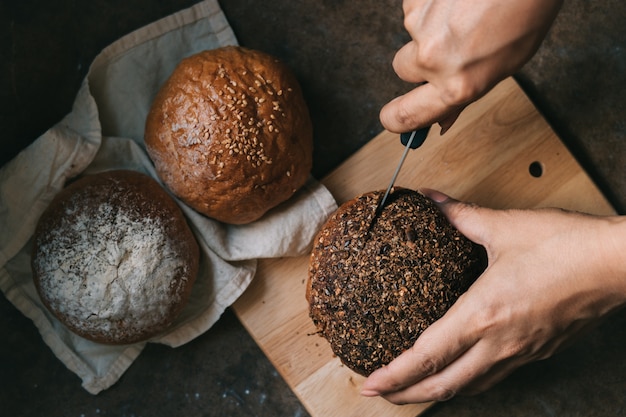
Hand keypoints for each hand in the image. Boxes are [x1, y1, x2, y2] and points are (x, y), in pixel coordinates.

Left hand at [361, 190, 625, 403]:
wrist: (617, 264)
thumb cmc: (563, 245)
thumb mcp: (503, 226)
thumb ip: (459, 215)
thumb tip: (430, 199)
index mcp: (483, 314)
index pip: (426, 355)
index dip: (394, 375)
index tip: (369, 384)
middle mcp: (499, 343)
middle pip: (443, 385)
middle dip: (406, 394)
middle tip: (379, 393)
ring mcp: (521, 352)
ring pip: (469, 387)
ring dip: (435, 391)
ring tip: (412, 389)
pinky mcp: (538, 352)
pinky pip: (494, 377)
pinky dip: (467, 382)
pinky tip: (460, 374)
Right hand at [382, 0, 563, 133]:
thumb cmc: (527, 13)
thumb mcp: (504, 66)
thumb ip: (466, 92)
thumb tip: (444, 117)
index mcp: (457, 85)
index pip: (406, 116)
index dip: (395, 119)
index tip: (392, 118)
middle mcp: (433, 58)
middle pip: (402, 69)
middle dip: (417, 61)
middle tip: (447, 47)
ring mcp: (420, 25)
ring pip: (413, 33)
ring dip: (432, 27)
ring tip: (466, 13)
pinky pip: (417, 7)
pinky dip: (434, 4)